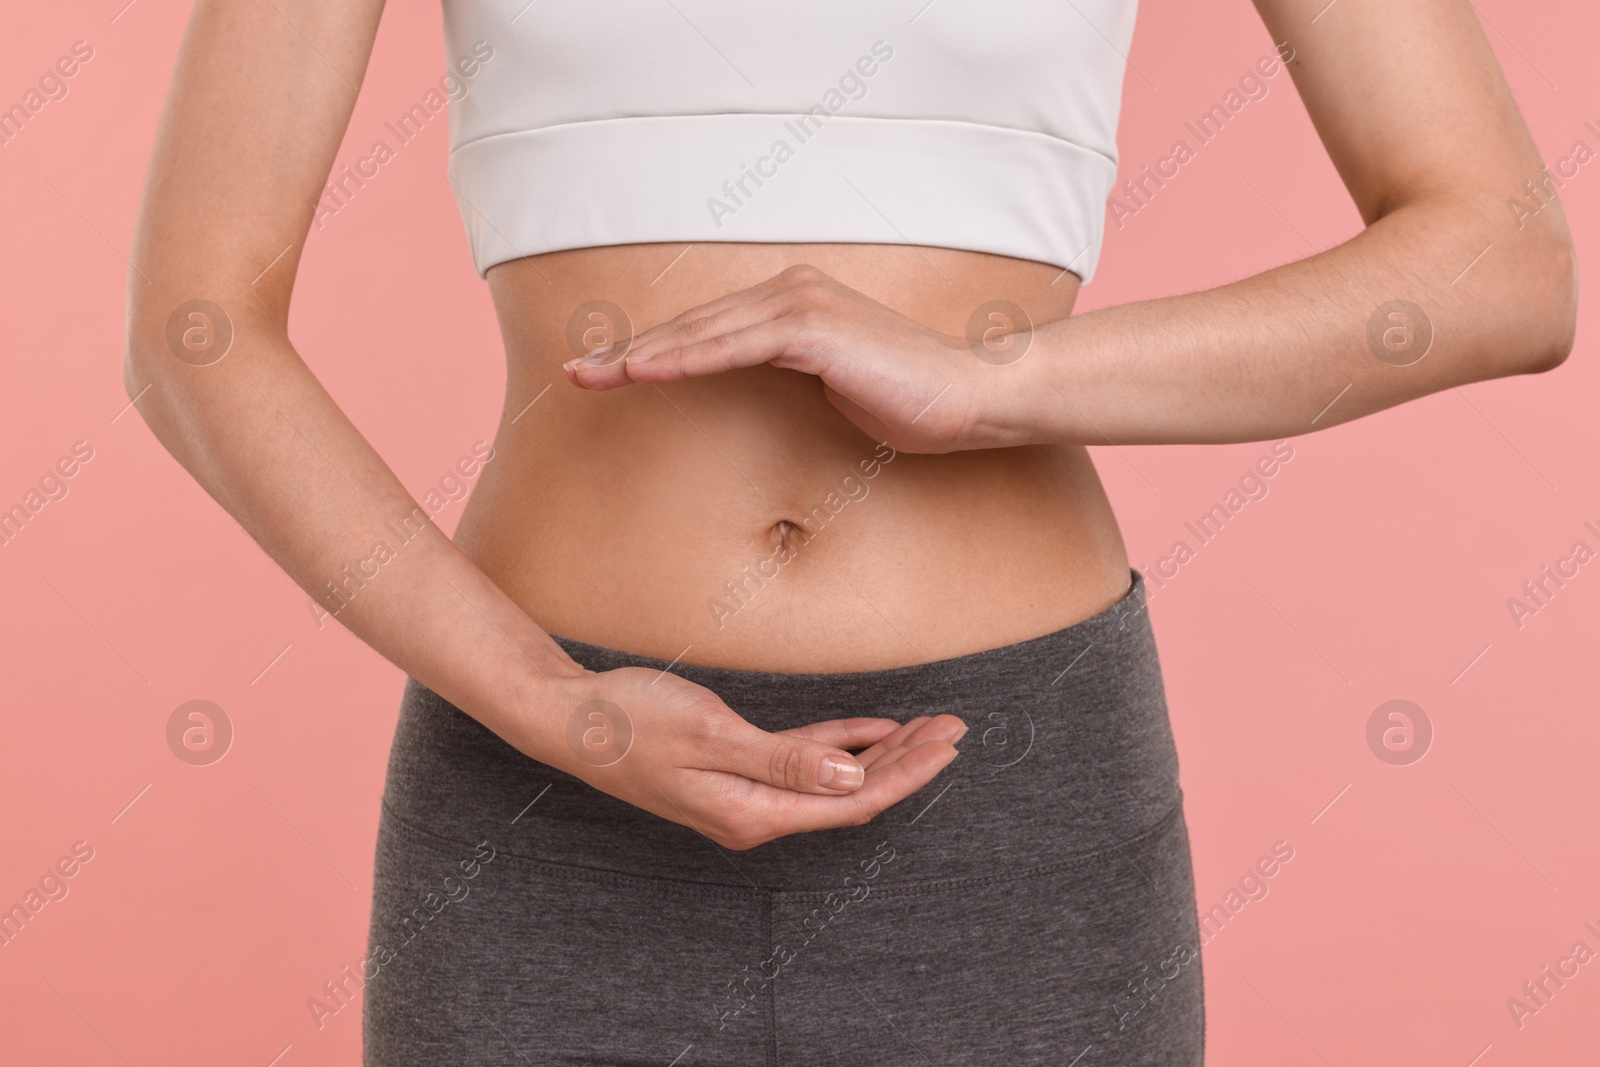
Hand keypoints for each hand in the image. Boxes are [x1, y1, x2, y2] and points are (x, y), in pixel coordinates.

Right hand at [551, 664, 965, 849]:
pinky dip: (838, 745)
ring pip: (830, 779)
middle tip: (955, 728)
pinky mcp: (733, 770)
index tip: (947, 746)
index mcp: (751, 813)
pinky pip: (800, 763)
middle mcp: (753, 814)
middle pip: (850, 796)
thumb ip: (784, 762)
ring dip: (879, 753)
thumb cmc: (630, 721)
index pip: (850, 805)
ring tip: (928, 726)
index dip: (906, 776)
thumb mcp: (711, 735)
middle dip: (907, 762)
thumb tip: (851, 782)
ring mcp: (743, 794)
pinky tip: (871, 730)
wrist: (570, 718)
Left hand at [560, 264, 1033, 452]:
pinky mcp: (810, 327)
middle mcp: (789, 292)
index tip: (605, 371)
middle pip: (692, 326)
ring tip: (593, 376)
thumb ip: (786, 379)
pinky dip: (684, 359)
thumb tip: (749, 397)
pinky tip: (643, 373)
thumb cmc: (905, 400)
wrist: (967, 398)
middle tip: (577, 373)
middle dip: (630, 350)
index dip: (652, 349)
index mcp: (790, 305)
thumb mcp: (830, 388)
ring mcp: (800, 304)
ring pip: (702, 333)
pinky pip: (732, 346)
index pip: (706, 330)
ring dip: (642, 355)